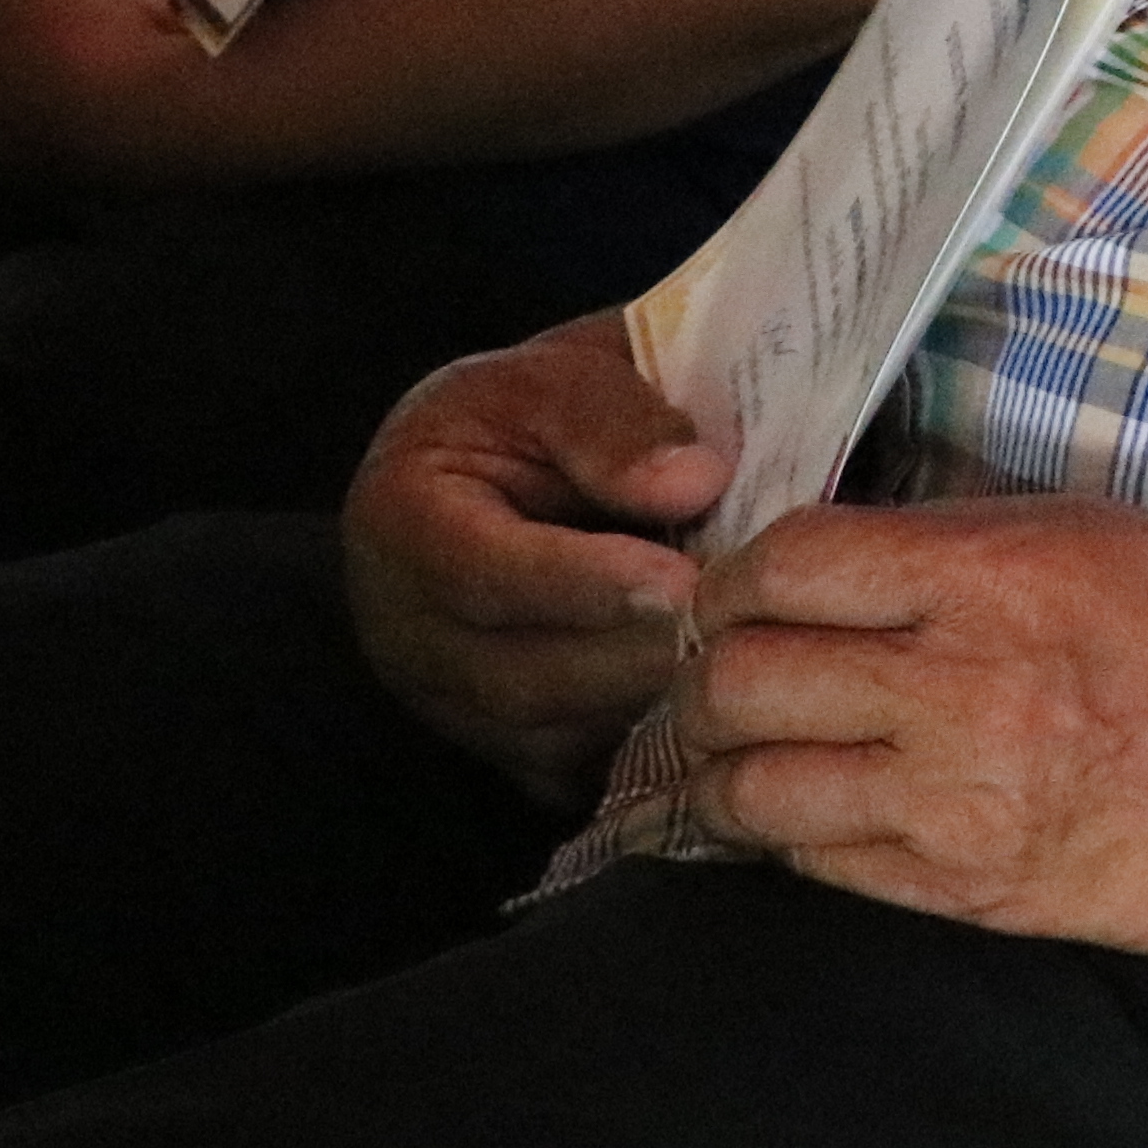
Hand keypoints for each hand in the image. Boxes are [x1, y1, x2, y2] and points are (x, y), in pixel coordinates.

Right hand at [346, 311, 726, 805]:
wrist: (499, 476)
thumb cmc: (530, 418)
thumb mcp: (560, 376)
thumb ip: (615, 422)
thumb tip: (696, 480)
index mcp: (399, 518)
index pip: (482, 572)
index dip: (584, 583)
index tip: (680, 580)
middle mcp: (406, 630)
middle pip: (522, 675)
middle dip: (641, 652)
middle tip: (746, 624)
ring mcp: (452, 704)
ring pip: (558, 735)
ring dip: (657, 701)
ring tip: (748, 653)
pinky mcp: (508, 750)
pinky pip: (581, 771)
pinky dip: (653, 745)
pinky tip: (726, 701)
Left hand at [674, 495, 1147, 954]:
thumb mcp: (1091, 537)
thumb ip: (953, 536)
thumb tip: (825, 554)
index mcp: (990, 579)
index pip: (785, 564)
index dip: (732, 577)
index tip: (737, 593)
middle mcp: (956, 688)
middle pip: (740, 677)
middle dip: (705, 675)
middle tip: (720, 677)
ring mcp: (951, 799)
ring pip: (751, 786)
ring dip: (724, 767)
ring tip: (741, 753)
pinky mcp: (957, 887)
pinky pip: (812, 859)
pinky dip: (786, 830)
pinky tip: (805, 807)